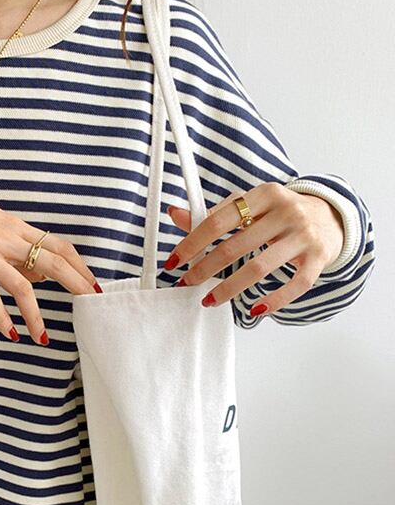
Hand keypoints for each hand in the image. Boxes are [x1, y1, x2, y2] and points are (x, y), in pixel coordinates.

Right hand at [0, 182, 100, 344]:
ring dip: (35, 315)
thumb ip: (21, 250)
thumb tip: (45, 276)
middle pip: (50, 261)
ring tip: (43, 338)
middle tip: (89, 304)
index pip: (58, 246)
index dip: (80, 266)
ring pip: (20, 285)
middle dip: (74, 283)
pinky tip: (11, 333)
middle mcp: (6, 240)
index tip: (94, 285)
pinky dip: (1, 315)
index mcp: (17, 229)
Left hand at [163, 181, 344, 316]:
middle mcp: (286, 211)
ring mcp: (304, 235)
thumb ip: (214, 214)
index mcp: (264, 194)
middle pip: (236, 246)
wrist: (331, 216)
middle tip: (186, 282)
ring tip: (209, 300)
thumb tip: (175, 214)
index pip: (218, 220)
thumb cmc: (280, 213)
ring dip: (229, 288)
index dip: (192, 243)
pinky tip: (255, 310)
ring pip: (260, 268)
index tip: (173, 261)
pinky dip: (274, 300)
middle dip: (205, 269)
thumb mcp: (250, 205)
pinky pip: (295, 284)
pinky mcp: (318, 258)